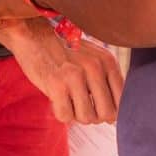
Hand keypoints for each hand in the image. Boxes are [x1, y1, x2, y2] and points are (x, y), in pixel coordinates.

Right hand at [0, 18, 122, 123]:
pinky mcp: (57, 85)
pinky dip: (60, 112)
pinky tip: (57, 97)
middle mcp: (95, 67)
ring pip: (87, 118)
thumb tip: (114, 119)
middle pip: (107, 114)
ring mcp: (76, 76)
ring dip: (76, 114)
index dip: (110, 111)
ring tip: (68, 97)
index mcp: (107, 61)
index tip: (98, 105)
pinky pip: (66, 117)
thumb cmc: (65, 52)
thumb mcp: (93, 58)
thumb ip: (107, 82)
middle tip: (81, 103)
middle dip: (94, 115)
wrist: (34, 36)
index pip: (121, 102)